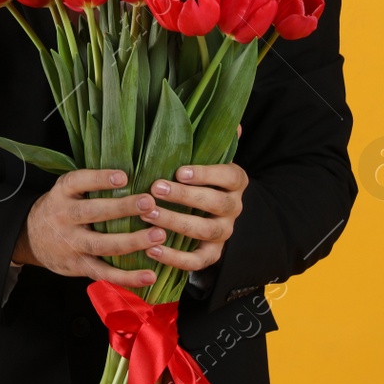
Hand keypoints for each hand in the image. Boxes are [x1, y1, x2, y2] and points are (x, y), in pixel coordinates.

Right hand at [13, 168, 163, 287]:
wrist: (31, 238)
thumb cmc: (60, 210)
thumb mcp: (65, 191)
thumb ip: (88, 184)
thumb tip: (132, 173)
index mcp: (61, 194)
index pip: (78, 182)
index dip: (99, 179)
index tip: (123, 176)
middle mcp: (63, 217)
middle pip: (92, 212)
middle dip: (122, 208)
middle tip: (149, 203)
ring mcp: (70, 244)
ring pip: (101, 244)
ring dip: (131, 241)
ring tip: (158, 235)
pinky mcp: (78, 266)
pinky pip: (104, 273)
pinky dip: (127, 277)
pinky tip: (149, 275)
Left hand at [141, 125, 246, 271]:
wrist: (208, 213)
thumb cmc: (196, 178)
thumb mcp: (204, 157)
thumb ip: (212, 141)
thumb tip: (232, 121)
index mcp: (235, 182)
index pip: (229, 175)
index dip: (206, 173)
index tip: (180, 170)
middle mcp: (234, 208)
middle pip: (217, 203)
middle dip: (185, 196)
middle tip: (155, 188)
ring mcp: (224, 233)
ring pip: (206, 231)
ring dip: (176, 223)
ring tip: (148, 216)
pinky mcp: (212, 254)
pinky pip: (198, 261)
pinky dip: (176, 258)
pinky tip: (152, 249)